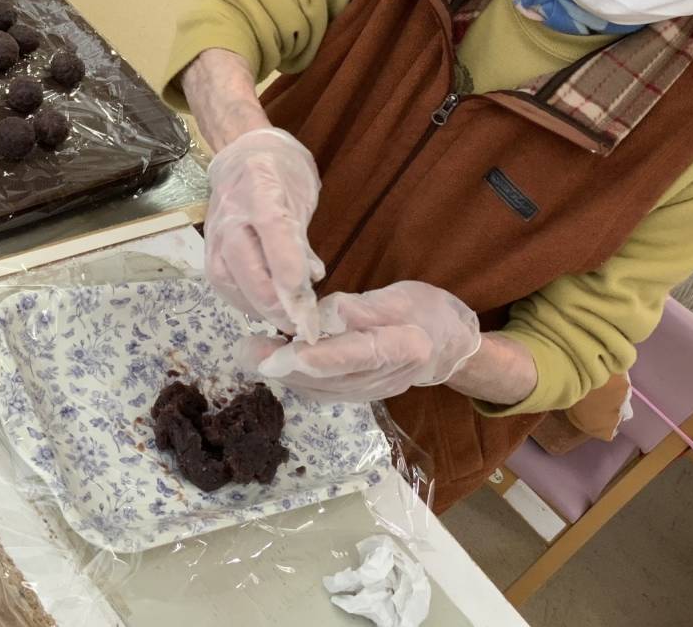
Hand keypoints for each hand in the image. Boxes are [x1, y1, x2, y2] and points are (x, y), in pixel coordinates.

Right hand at [206, 127, 323, 342]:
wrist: (242, 153)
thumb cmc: (281, 173)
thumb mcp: (301, 196)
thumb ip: (302, 240)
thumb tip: (310, 281)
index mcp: (261, 187)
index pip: (273, 229)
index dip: (287, 267)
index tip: (305, 298)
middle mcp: (232, 211)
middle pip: (245, 263)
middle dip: (273, 301)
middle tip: (300, 324)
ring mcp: (216, 230)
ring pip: (228, 278)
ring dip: (256, 306)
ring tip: (282, 321)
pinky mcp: (208, 247)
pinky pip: (220, 281)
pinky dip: (241, 301)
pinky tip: (261, 309)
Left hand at [241, 282, 481, 401]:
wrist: (447, 348)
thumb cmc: (426, 312)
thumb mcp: (401, 296)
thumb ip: (362, 308)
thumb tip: (324, 315)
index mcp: (403, 349)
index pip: (356, 355)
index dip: (317, 358)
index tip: (280, 354)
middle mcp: (384, 379)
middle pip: (329, 378)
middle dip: (283, 367)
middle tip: (246, 350)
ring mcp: (369, 393)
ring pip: (320, 389)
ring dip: (282, 374)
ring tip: (250, 353)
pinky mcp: (356, 396)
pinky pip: (321, 391)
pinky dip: (294, 378)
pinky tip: (273, 361)